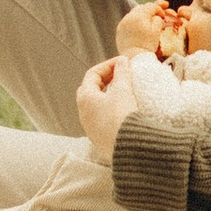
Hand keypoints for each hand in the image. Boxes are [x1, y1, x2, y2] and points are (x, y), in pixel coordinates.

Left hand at [76, 51, 131, 165]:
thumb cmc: (121, 117)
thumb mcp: (123, 90)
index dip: (108, 65)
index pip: (92, 74)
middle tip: (120, 76)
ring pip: (95, 105)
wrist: (127, 148)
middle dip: (105, 80)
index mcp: (85, 98)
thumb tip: (122, 61)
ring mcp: (90, 127)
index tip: (122, 63)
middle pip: (90, 89)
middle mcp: (83, 113)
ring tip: (123, 92)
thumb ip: (122, 73)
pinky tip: (123, 111)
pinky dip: (110, 109)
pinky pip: (102, 119)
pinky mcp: (99, 138)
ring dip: (108, 95)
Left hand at [114, 0, 178, 56]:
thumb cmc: (147, 45)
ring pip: (134, 14)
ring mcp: (122, 24)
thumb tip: (156, 16)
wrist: (134, 58)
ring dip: (142, 15)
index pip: (151, 6)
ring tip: (148, 21)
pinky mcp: (119, 30)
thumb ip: (158, 19)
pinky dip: (135, 22)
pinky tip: (140, 28)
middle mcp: (129, 17)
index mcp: (139, 16)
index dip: (159, 9)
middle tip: (157, 14)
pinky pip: (128, 22)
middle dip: (150, 10)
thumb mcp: (156, 31)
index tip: (163, 15)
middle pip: (141, 8)